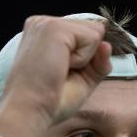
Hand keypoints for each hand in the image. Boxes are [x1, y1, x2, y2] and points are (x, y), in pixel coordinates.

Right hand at [0, 16, 111, 136]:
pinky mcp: (54, 28)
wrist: (28, 113)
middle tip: (59, 75)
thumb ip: (98, 62)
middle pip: (91, 30)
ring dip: (84, 60)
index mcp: (43, 34)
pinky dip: (83, 60)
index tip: (60, 75)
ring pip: (94, 33)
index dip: (84, 58)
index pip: (83, 34)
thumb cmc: (47, 101)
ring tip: (58, 71)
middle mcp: (42, 23)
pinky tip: (60, 68)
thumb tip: (108, 45)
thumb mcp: (81, 79)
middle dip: (86, 58)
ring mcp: (47, 23)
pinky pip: (93, 38)